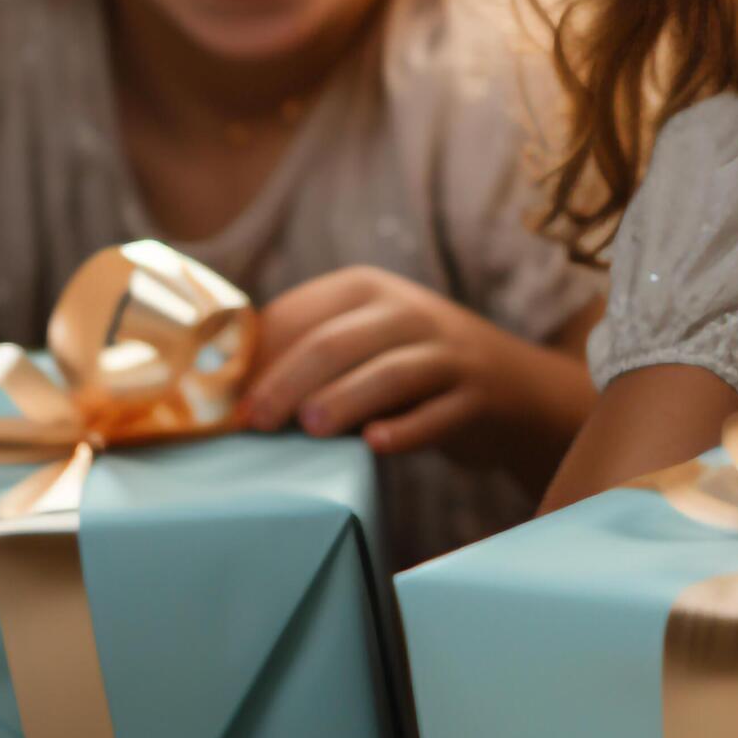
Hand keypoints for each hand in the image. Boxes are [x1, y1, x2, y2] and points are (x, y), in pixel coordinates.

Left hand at [237, 266, 593, 458]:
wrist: (516, 388)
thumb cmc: (412, 369)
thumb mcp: (365, 343)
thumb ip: (309, 357)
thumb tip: (230, 396)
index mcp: (367, 290)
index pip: (301, 313)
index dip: (258, 355)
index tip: (222, 396)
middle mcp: (408, 312)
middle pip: (338, 342)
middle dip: (289, 379)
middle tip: (254, 420)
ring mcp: (448, 354)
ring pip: (390, 372)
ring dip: (346, 398)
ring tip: (310, 429)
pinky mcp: (477, 397)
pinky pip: (438, 415)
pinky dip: (406, 430)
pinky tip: (376, 446)